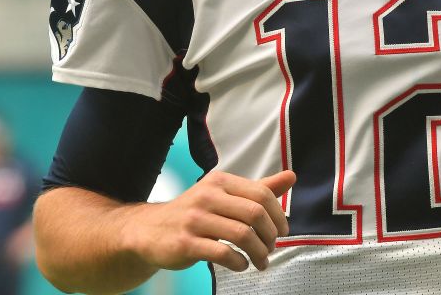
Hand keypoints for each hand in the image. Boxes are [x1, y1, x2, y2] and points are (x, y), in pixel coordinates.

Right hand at [125, 170, 294, 272]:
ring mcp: (195, 220)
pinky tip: (241, 265)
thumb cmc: (194, 213)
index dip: (278, 216)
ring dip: (258, 252)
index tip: (282, 231)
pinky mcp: (185, 243)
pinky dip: (239, 262)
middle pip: (254, 214)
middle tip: (271, 249)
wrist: (148, 230)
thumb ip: (258, 188)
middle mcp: (207, 196)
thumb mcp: (225, 195)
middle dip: (270, 236)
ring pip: (241, 235)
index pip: (261, 194)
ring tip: (261, 261)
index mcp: (220, 182)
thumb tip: (291, 176)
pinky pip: (222, 253)